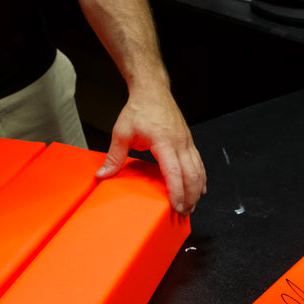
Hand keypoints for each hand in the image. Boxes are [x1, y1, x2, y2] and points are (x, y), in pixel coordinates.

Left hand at [98, 90, 205, 215]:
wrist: (153, 90)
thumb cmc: (139, 109)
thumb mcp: (122, 133)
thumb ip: (114, 156)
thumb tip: (102, 175)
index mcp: (164, 142)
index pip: (174, 172)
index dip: (176, 192)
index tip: (175, 207)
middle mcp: (180, 143)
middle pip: (191, 175)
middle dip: (190, 197)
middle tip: (183, 213)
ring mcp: (187, 142)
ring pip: (199, 170)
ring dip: (196, 190)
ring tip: (191, 206)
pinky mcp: (189, 141)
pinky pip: (199, 163)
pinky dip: (201, 178)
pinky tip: (200, 189)